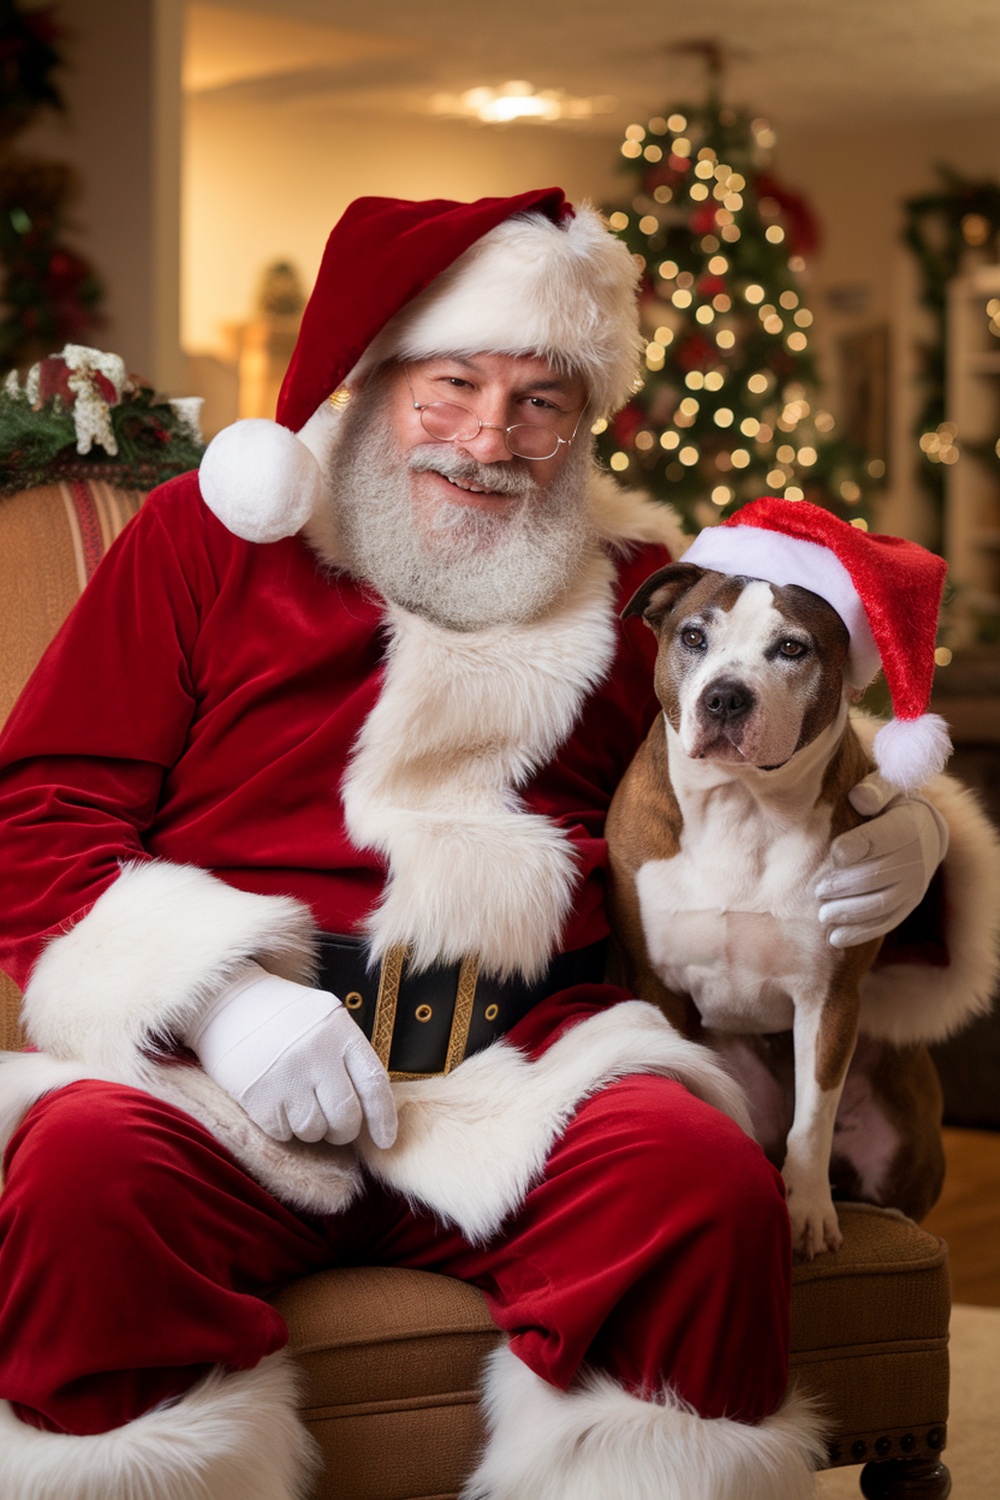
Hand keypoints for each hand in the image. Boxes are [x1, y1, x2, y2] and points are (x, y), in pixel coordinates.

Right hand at [184, 962, 396, 1146]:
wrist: (227, 1004)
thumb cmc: (283, 1015)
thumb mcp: (324, 1017)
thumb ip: (348, 1053)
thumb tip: (370, 1106)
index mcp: (340, 1032)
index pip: (375, 1085)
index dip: (384, 1120)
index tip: (385, 1141)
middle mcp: (318, 1053)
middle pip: (346, 1117)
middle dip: (342, 1130)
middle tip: (332, 1125)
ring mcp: (287, 1075)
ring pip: (314, 1130)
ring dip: (310, 1128)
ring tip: (297, 1104)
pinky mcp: (258, 1095)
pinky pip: (283, 1132)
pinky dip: (282, 1127)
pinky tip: (275, 1102)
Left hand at [815, 772, 948, 948]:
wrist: (923, 832)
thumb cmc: (889, 806)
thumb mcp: (886, 788)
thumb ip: (874, 789)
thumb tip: (858, 797)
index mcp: (908, 826)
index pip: (882, 838)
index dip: (857, 847)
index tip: (833, 854)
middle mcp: (916, 859)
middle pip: (876, 876)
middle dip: (844, 885)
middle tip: (817, 891)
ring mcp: (914, 886)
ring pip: (880, 903)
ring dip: (848, 912)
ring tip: (822, 914)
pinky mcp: (907, 906)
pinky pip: (885, 923)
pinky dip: (859, 933)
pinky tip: (835, 938)